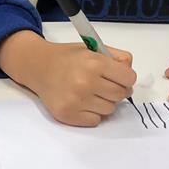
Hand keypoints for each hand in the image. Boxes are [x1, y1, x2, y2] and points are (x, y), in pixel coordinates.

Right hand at [0, 30, 136, 126]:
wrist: (38, 66)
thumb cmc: (67, 58)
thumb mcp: (92, 48)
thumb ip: (116, 57)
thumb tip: (129, 73)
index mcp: (94, 63)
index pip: (129, 78)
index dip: (126, 78)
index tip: (119, 77)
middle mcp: (85, 82)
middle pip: (121, 95)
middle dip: (117, 90)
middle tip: (105, 85)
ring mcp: (76, 101)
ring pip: (110, 109)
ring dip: (104, 102)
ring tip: (90, 92)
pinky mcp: (68, 115)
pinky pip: (95, 120)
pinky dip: (92, 113)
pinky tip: (82, 102)